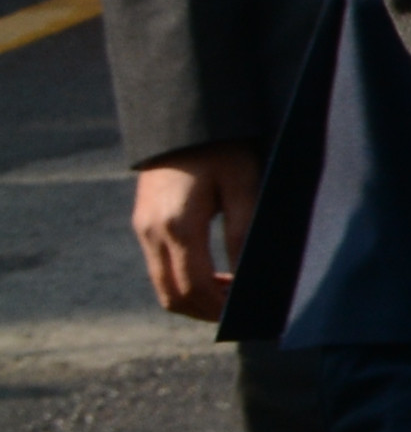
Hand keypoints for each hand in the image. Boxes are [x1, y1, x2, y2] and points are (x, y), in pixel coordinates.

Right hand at [130, 146, 255, 320]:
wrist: (182, 120)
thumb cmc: (222, 149)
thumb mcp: (243, 184)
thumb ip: (243, 231)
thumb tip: (248, 276)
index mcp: (178, 225)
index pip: (193, 287)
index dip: (219, 307)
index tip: (245, 310)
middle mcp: (152, 233)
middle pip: (172, 295)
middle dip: (205, 311)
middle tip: (239, 309)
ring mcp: (142, 230)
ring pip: (162, 286)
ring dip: (193, 298)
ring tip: (229, 294)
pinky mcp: (142, 224)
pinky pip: (159, 268)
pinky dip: (182, 281)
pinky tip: (213, 275)